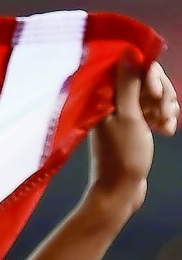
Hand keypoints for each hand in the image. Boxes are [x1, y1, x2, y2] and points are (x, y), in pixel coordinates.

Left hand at [86, 60, 178, 217]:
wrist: (119, 192)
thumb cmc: (123, 156)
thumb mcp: (128, 116)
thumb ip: (128, 83)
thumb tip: (127, 52)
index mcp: (107, 97)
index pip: (133, 66)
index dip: (151, 75)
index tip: (156, 94)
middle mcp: (113, 102)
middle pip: (147, 80)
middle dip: (163, 93)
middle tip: (166, 112)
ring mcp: (124, 115)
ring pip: (153, 96)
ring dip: (166, 107)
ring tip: (168, 124)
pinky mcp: (133, 128)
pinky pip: (153, 113)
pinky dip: (162, 119)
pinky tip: (167, 131)